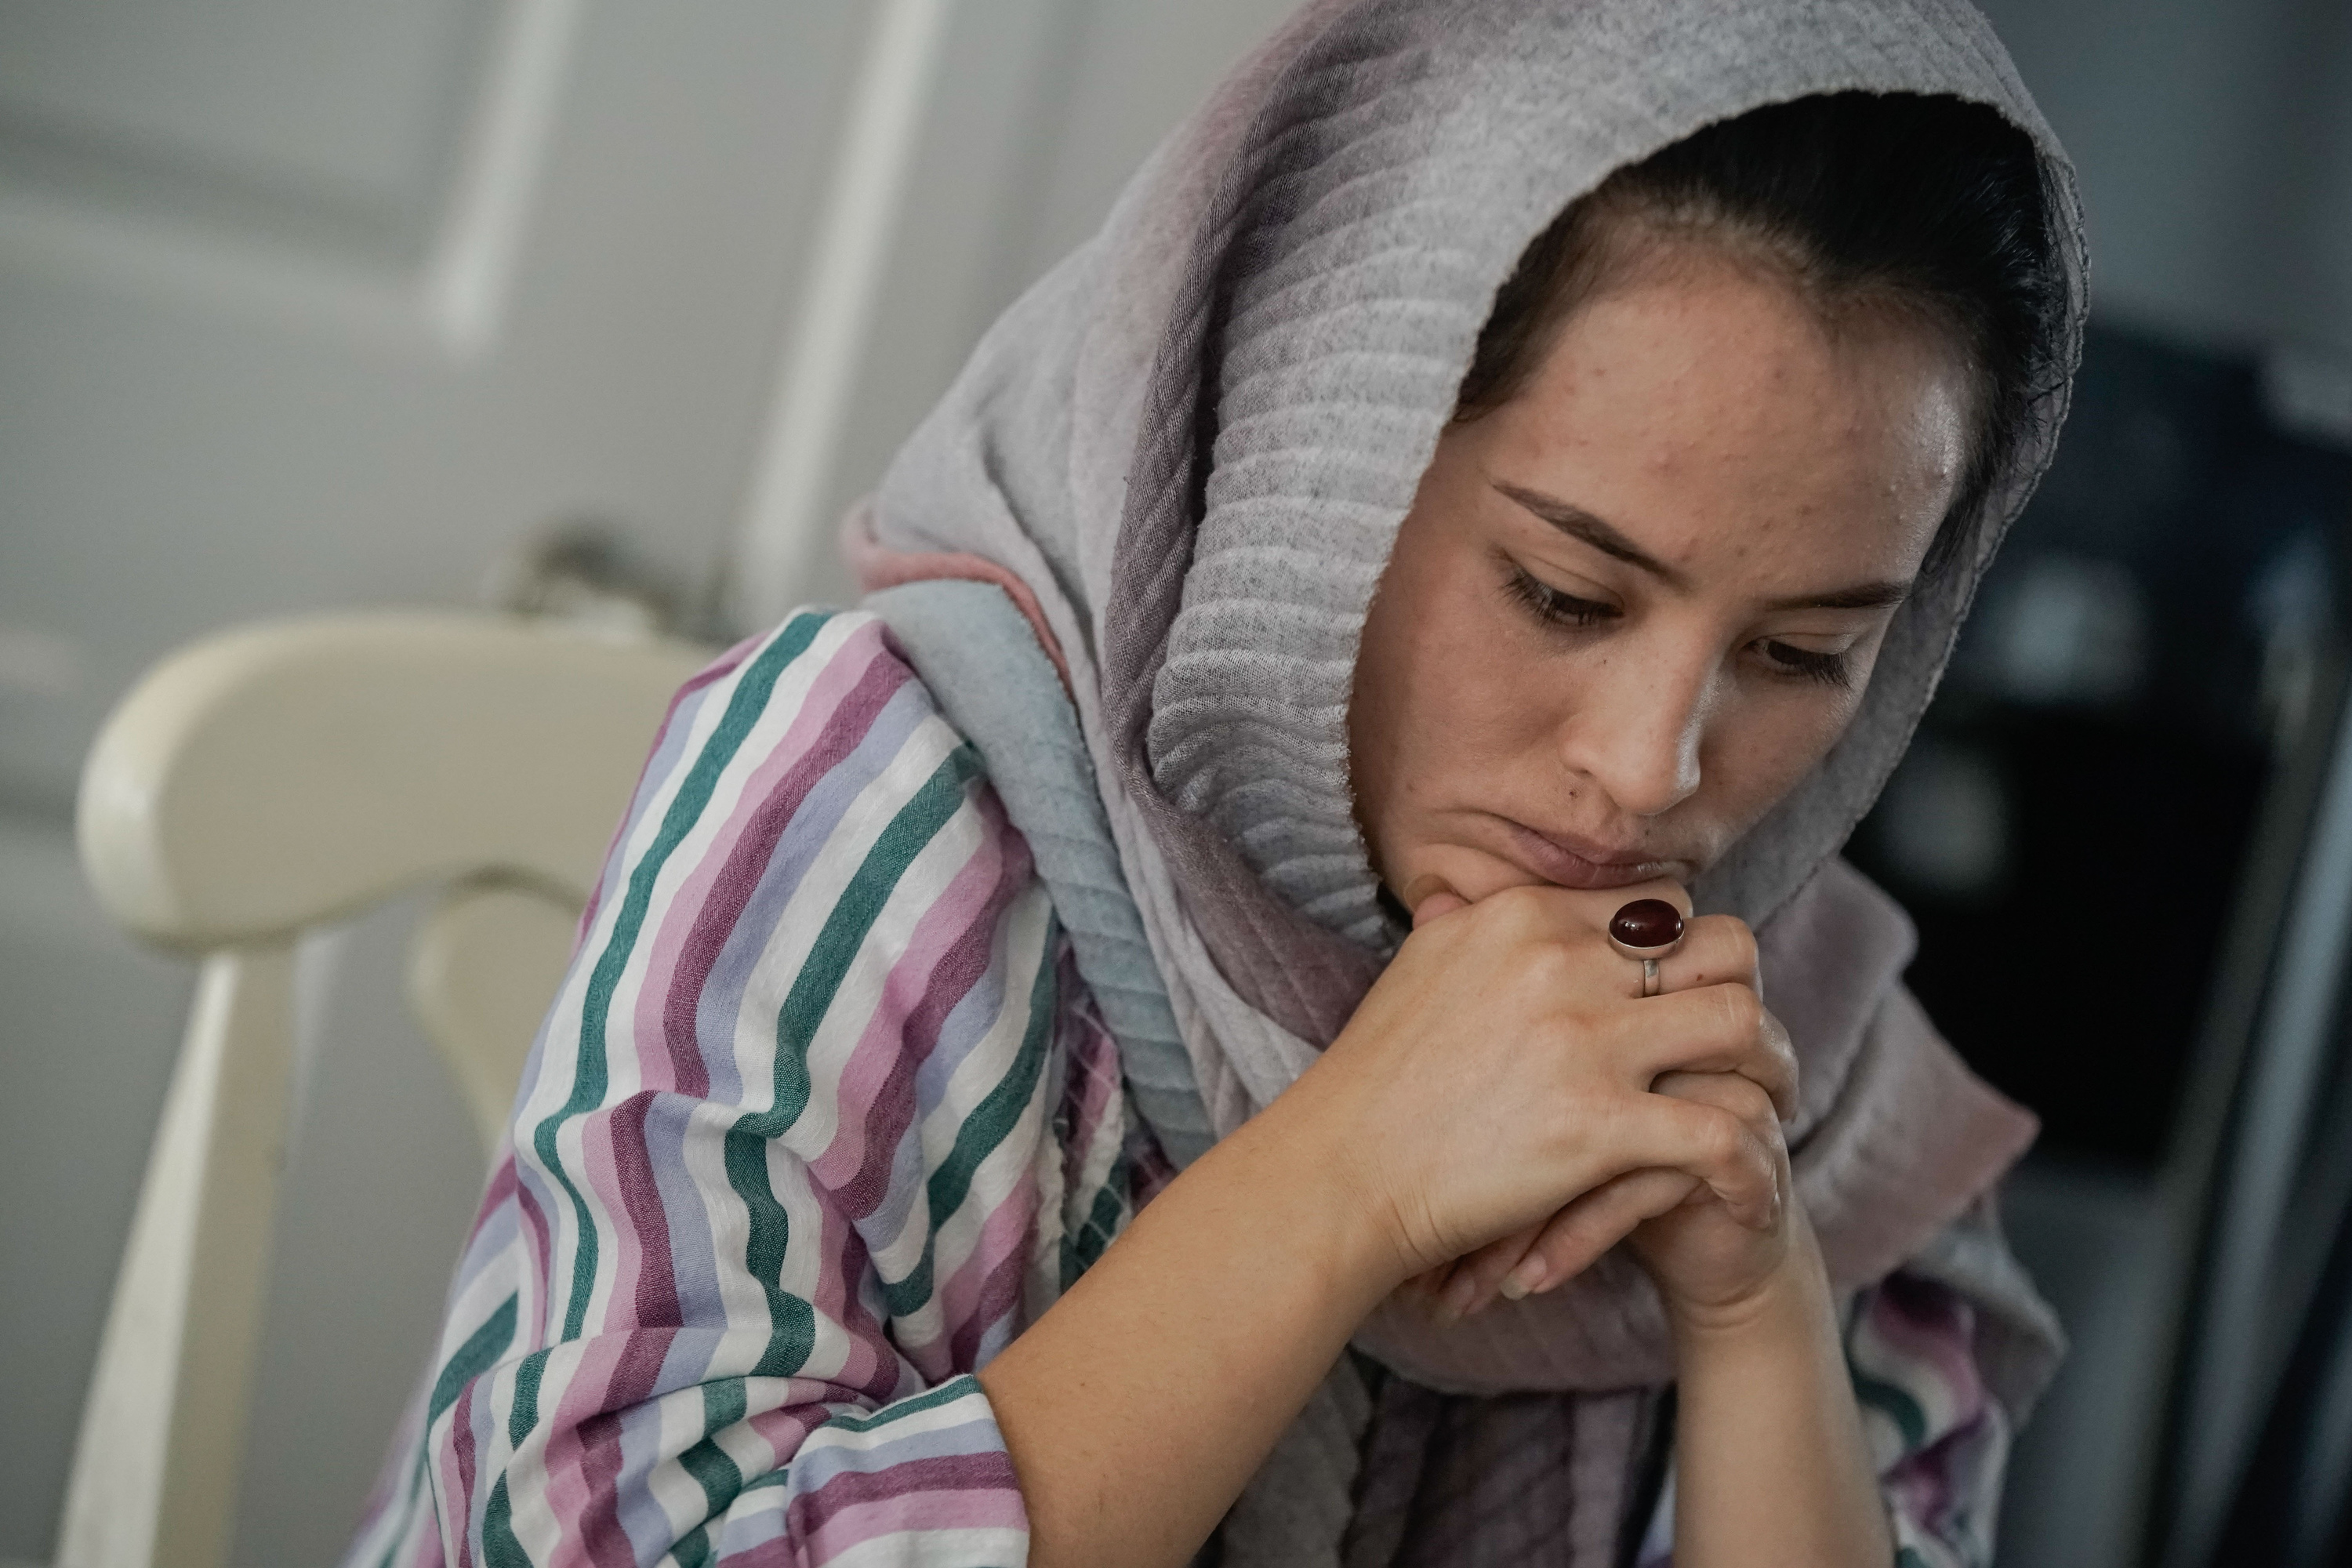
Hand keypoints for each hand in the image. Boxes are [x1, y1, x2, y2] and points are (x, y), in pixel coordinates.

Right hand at [1411, 900, 1799, 1320]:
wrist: (1338, 1172)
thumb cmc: (1370, 1085)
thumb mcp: (1416, 971)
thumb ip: (1459, 928)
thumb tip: (1463, 897)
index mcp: (1525, 917)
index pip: (1663, 905)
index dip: (1693, 952)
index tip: (1694, 1000)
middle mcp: (1561, 961)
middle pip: (1722, 945)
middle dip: (1751, 994)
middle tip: (1752, 1048)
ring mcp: (1584, 1041)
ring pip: (1743, 1024)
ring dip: (1775, 1069)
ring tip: (1775, 1108)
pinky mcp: (1598, 1125)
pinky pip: (1722, 1133)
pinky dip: (1750, 1168)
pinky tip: (1750, 1192)